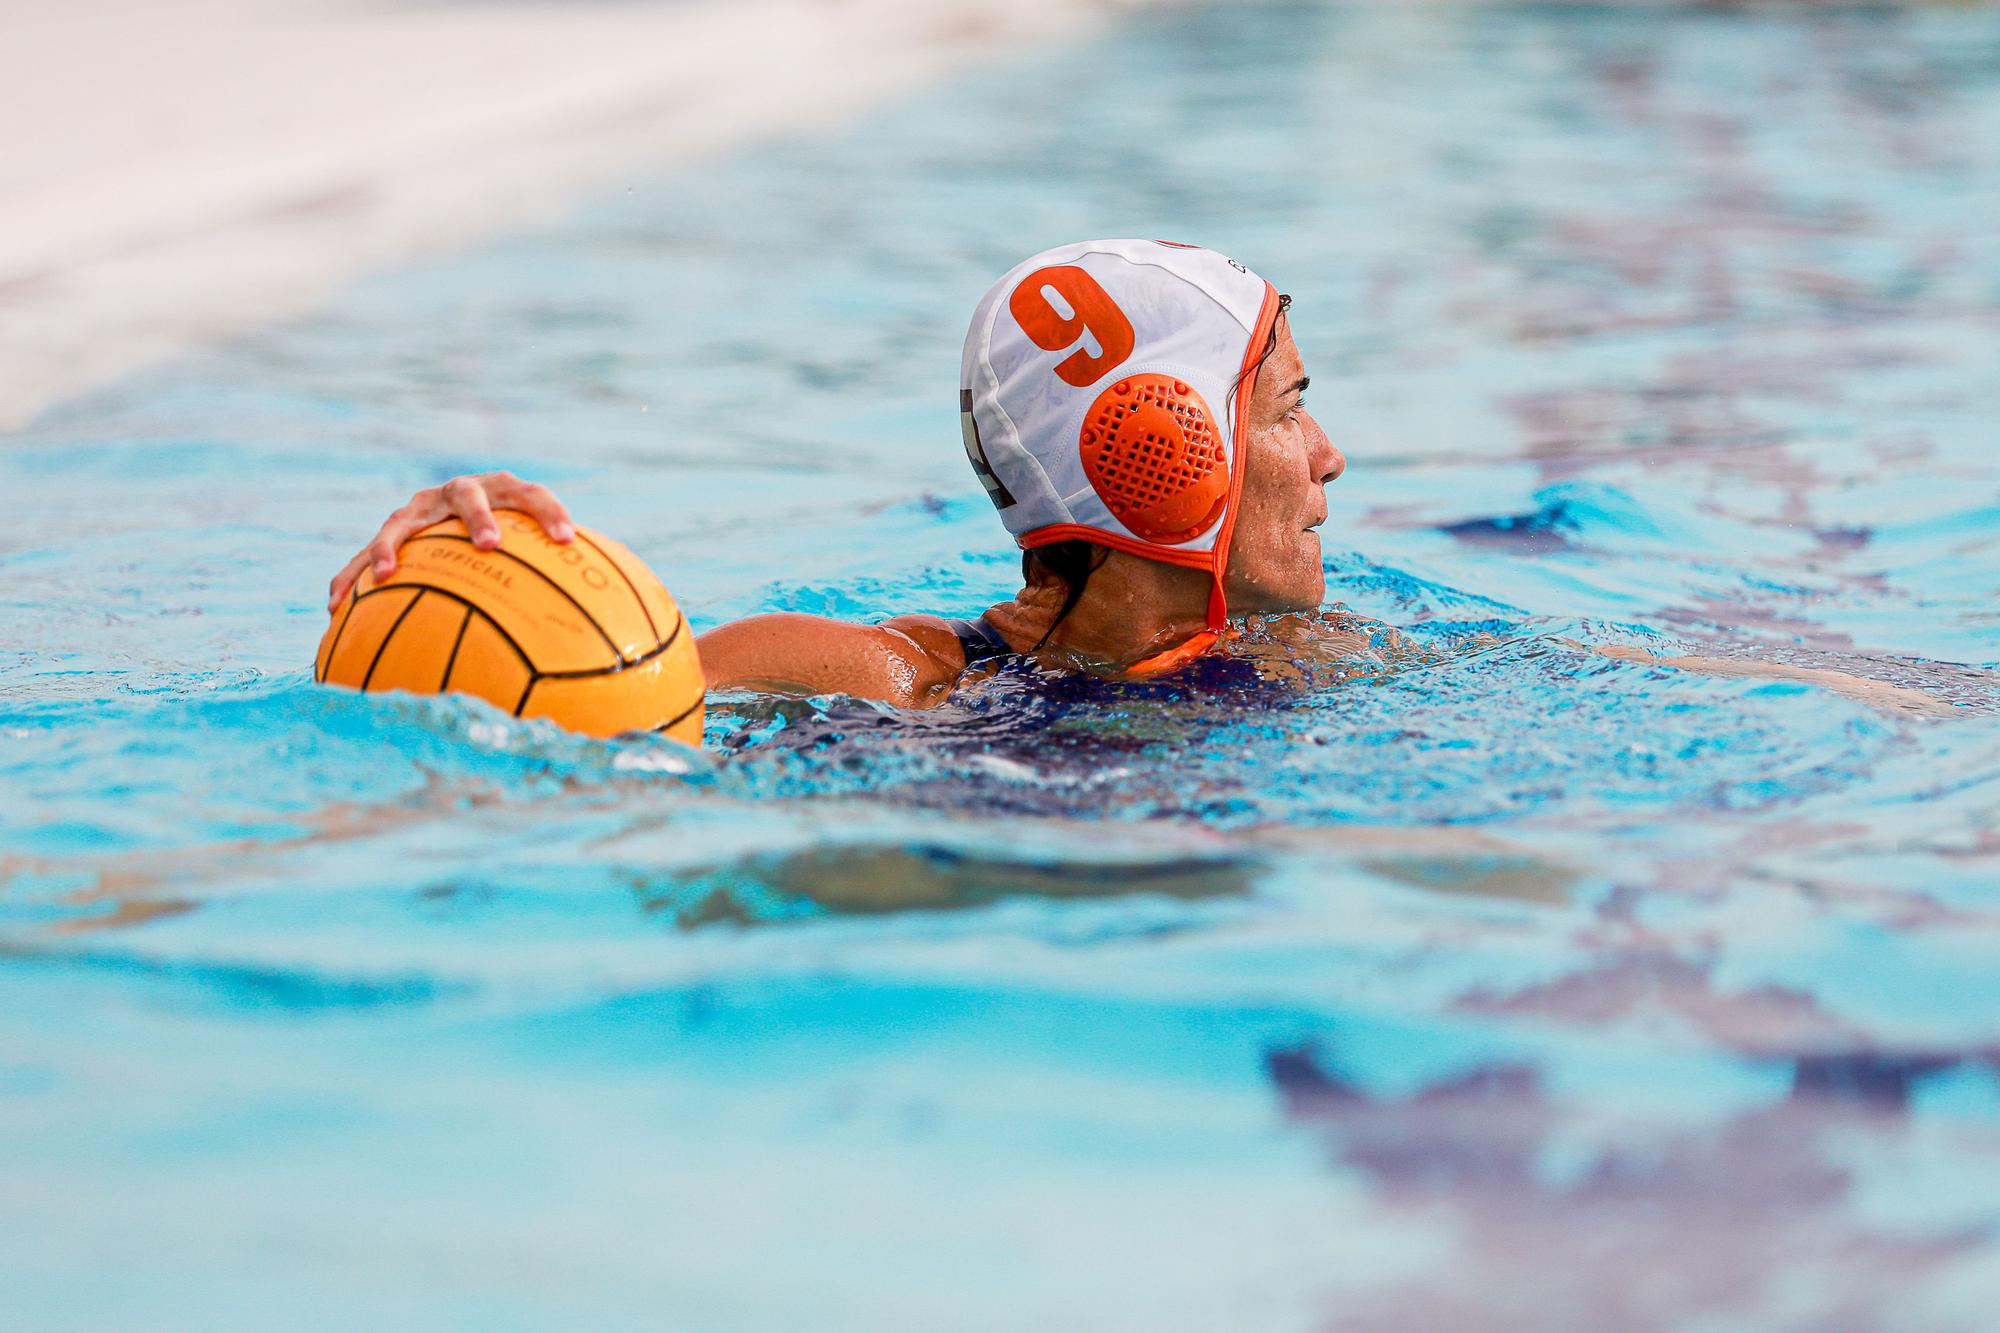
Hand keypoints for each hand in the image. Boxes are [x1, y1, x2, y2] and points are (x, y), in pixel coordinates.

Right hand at [327, 471, 574, 610]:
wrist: (468, 515)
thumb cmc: (517, 545)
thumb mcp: (540, 554)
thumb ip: (570, 575)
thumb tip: (621, 618)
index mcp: (508, 490)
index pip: (535, 495)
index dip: (551, 514)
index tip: (567, 542)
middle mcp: (464, 491)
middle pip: (471, 495)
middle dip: (479, 517)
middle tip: (491, 545)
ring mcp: (424, 507)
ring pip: (405, 520)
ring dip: (394, 545)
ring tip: (386, 575)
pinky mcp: (395, 529)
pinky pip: (368, 553)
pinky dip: (352, 575)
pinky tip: (333, 606)